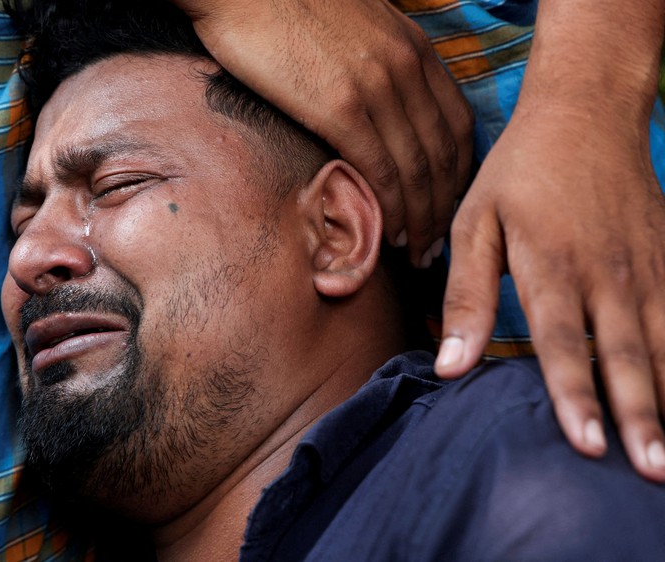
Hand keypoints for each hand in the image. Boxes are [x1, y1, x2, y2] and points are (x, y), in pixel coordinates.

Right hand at [173, 0, 473, 266]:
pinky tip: (388, 230)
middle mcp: (406, 67)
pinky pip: (380, 169)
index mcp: (414, 48)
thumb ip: (381, 66)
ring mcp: (377, 86)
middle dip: (444, 207)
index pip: (459, 124)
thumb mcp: (357, 27)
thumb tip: (380, 108)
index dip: (458, 175)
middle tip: (437, 244)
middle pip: (444, 154)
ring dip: (421, 218)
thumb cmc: (289, 5)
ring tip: (416, 250)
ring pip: (418, 169)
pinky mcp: (340, 106)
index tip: (448, 204)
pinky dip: (389, 206)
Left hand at [435, 106, 664, 481]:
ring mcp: (646, 268)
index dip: (573, 394)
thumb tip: (450, 366)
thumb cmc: (518, 175)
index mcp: (551, 265)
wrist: (584, 115)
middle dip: (639, 416)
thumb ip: (466, 296)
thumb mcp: (475, 225)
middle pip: (623, 354)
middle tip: (651, 471)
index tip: (586, 445)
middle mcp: (605, 274)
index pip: (561, 342)